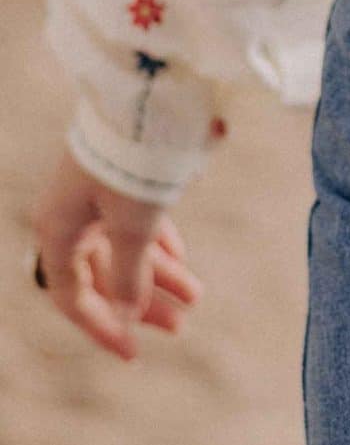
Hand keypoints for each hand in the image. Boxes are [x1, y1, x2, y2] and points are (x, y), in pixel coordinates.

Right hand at [29, 147, 202, 361]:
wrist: (144, 92)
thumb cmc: (132, 161)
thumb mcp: (133, 224)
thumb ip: (129, 272)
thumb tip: (128, 311)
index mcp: (58, 229)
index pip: (71, 295)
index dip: (101, 326)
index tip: (133, 352)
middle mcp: (71, 215)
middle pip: (102, 273)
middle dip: (141, 302)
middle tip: (180, 327)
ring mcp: (95, 194)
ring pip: (124, 247)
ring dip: (158, 274)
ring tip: (196, 297)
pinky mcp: (119, 176)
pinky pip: (134, 221)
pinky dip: (157, 243)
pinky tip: (181, 263)